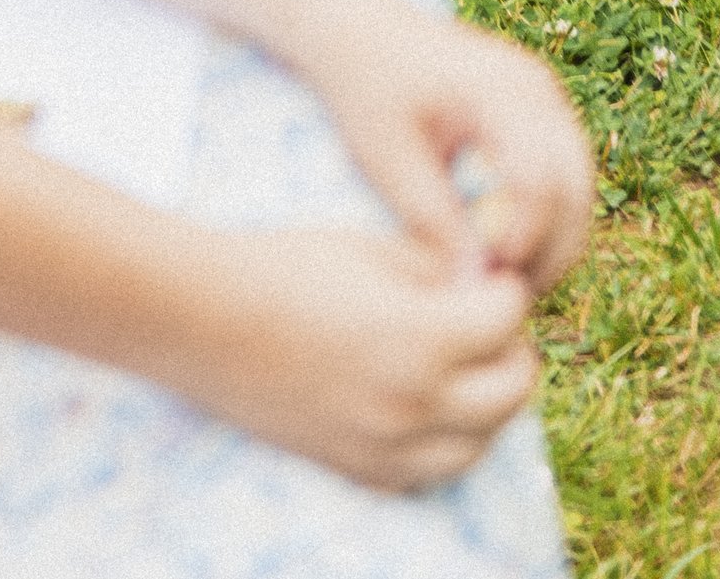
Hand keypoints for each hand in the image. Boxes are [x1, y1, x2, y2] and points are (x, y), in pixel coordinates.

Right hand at [171, 224, 539, 495]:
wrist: (205, 319)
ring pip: (481, 444)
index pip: (507, 321)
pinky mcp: (362, 468)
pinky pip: (433, 472)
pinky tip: (429, 407)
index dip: (506, 291)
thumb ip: (434, 269)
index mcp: (420, 337)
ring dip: (489, 405)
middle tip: (493, 324)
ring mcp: (389, 446)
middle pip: (511, 392)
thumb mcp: (368, 248)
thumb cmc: (282, 266)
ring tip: (469, 368)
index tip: (492, 277)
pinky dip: (447, 442)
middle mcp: (415, 403)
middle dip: (514, 350)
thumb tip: (479, 280)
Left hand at [308, 0, 593, 297]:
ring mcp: (547, 98)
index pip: (537, 176)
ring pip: (580, 187)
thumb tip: (472, 288)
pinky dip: (551, 220)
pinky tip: (512, 252)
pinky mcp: (543, 114)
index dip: (523, 237)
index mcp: (498, 86)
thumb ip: (431, 219)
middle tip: (510, 295)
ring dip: (557, 241)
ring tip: (511, 281)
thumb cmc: (365, 86)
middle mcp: (537, 88)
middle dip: (551, 250)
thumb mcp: (384, 154)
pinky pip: (567, 177)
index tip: (490, 274)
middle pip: (574, 186)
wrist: (361, 30)